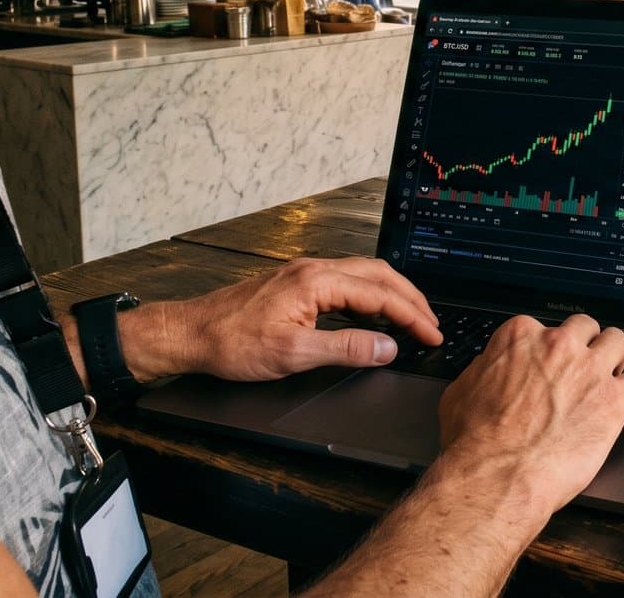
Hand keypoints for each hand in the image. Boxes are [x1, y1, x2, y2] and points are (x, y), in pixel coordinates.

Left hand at [145, 257, 441, 381]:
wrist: (190, 334)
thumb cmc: (232, 343)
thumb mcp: (294, 354)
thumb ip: (347, 349)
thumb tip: (388, 347)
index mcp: (317, 281)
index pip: (381, 295)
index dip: (412, 317)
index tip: (432, 335)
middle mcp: (314, 269)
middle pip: (379, 275)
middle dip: (411, 299)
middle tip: (431, 325)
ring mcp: (304, 274)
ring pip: (364, 275)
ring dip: (392, 295)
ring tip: (411, 319)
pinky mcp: (296, 284)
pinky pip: (346, 282)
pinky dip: (370, 296)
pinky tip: (372, 315)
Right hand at [438, 314, 623, 515]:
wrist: (497, 476)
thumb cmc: (475, 442)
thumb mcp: (461, 393)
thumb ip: (484, 371)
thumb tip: (489, 369)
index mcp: (520, 338)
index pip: (544, 327)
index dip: (548, 349)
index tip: (550, 363)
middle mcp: (558, 346)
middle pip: (585, 327)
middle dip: (586, 346)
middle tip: (583, 367)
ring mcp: (590, 370)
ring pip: (619, 340)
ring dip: (617, 356)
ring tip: (614, 374)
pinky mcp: (614, 400)